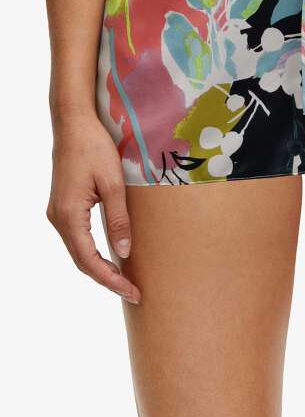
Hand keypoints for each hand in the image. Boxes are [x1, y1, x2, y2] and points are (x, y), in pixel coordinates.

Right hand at [46, 114, 140, 303]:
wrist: (74, 124)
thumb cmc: (95, 148)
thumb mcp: (113, 184)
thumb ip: (119, 219)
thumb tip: (124, 253)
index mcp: (69, 215)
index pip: (88, 260)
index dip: (111, 280)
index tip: (132, 292)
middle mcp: (58, 218)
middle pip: (81, 261)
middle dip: (107, 279)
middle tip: (134, 292)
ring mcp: (58, 213)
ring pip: (78, 251)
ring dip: (100, 268)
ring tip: (125, 281)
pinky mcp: (64, 207)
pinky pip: (77, 239)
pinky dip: (93, 253)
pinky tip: (111, 258)